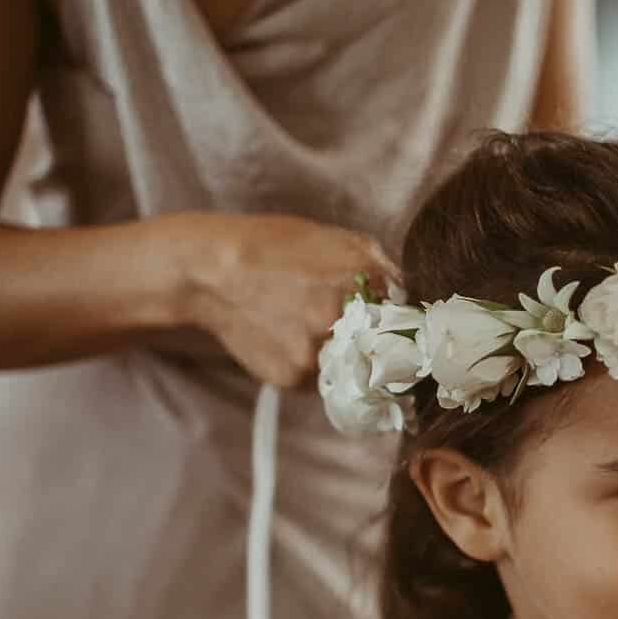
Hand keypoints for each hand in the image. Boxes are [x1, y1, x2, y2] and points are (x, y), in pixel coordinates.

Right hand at [180, 214, 401, 387]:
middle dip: (370, 342)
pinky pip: (316, 379)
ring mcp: (317, 353)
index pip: (406, 321)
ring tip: (302, 326)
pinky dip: (308, 363)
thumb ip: (379, 265)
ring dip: (336, 354)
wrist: (210, 271)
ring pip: (348, 368)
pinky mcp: (293, 378)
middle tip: (341, 326)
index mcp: (360, 279)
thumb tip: (407, 296)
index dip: (403, 328)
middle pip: (380, 348)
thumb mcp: (333, 238)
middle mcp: (342, 319)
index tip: (402, 334)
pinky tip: (284, 338)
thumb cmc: (272, 246)